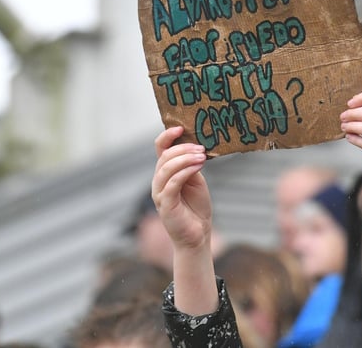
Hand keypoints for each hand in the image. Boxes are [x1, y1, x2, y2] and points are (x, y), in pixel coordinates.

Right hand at [152, 126, 210, 250]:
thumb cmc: (196, 207)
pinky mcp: (165, 204)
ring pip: (166, 168)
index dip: (167, 136)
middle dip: (183, 148)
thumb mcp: (196, 180)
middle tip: (201, 148)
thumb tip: (195, 148)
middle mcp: (158, 181)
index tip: (181, 127)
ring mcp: (160, 193)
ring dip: (185, 158)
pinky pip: (172, 183)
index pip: (159, 149)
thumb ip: (191, 165)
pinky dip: (185, 171)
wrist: (197, 233)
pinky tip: (199, 166)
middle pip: (164, 156)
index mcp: (165, 173)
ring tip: (202, 156)